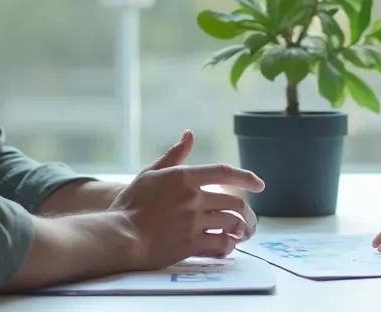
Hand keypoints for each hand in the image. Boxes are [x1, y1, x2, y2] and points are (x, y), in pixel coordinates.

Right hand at [111, 130, 264, 269]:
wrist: (120, 235)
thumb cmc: (131, 204)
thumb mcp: (150, 173)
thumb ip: (173, 155)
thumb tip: (189, 135)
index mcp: (184, 177)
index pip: (224, 172)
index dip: (246, 177)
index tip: (260, 184)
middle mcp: (193, 197)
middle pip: (234, 201)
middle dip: (247, 212)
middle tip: (249, 220)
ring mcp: (193, 221)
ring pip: (231, 222)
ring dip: (242, 229)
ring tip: (243, 233)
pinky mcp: (191, 243)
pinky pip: (221, 243)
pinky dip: (229, 245)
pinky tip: (228, 246)